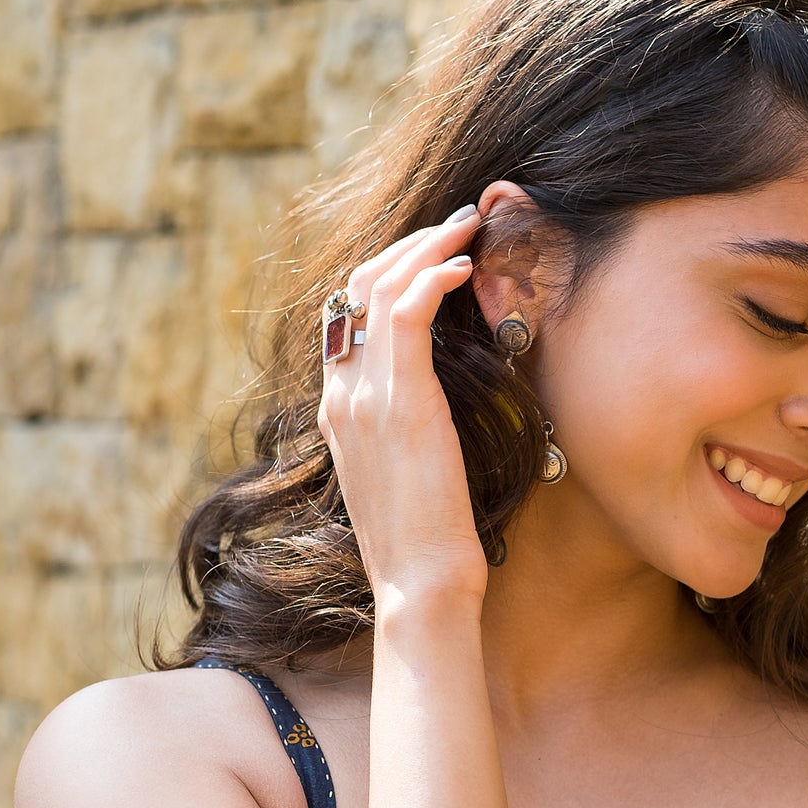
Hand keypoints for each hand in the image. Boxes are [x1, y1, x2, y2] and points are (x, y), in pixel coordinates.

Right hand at [318, 209, 489, 610]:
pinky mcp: (400, 401)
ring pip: (380, 287)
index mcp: (338, 410)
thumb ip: (406, 432)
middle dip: (406, 244)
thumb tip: (435, 410)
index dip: (389, 271)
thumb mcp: (406, 475)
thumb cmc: (425, 542)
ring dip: (426, 245)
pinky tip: (465, 266)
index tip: (434, 252)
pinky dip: (433, 276)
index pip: (347, 316)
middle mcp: (341, 396)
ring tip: (469, 228)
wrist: (419, 583)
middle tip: (456, 224)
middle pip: (356, 288)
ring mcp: (364, 397)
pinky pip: (406, 313)